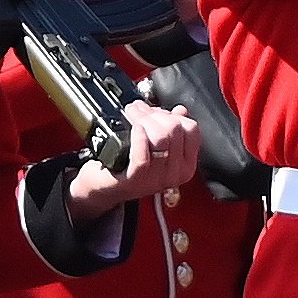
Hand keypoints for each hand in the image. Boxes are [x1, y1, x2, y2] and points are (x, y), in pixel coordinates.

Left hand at [68, 101, 200, 221]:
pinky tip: (134, 129)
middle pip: (174, 129)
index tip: (159, 113)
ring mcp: (155, 178)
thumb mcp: (158, 146)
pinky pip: (142, 155)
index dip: (173, 115)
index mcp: (185, 164)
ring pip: (160, 137)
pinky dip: (139, 138)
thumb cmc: (131, 164)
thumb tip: (181, 111)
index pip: (191, 129)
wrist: (106, 186)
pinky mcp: (134, 179)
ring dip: (144, 121)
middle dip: (155, 115)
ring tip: (132, 119)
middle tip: (139, 113)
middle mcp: (174, 173)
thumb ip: (171, 127)